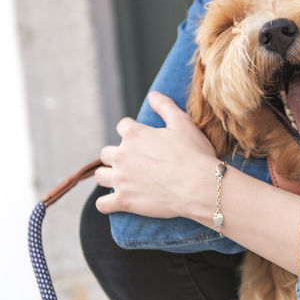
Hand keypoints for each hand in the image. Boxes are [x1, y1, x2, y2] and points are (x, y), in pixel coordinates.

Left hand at [95, 91, 217, 218]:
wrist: (200, 186)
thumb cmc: (194, 154)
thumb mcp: (183, 123)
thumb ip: (165, 106)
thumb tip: (152, 94)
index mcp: (135, 134)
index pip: (123, 127)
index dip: (132, 131)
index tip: (143, 139)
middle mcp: (123, 155)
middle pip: (106, 152)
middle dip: (117, 155)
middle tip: (134, 162)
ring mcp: (121, 179)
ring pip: (100, 176)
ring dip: (109, 176)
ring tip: (123, 180)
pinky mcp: (124, 201)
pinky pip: (102, 204)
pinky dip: (107, 203)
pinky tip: (116, 202)